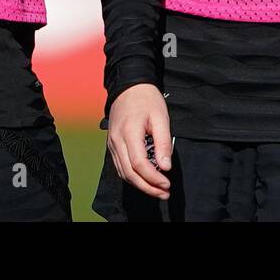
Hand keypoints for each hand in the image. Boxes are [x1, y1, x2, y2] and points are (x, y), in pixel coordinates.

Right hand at [107, 83, 171, 199]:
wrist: (128, 87)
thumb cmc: (146, 99)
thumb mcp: (161, 117)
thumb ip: (163, 142)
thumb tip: (166, 166)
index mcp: (129, 132)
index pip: (139, 164)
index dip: (153, 178)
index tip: (167, 183)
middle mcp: (117, 140)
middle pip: (129, 173)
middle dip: (147, 187)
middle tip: (164, 193)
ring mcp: (112, 144)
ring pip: (123, 173)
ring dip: (140, 185)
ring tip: (157, 190)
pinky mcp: (112, 145)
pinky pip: (120, 166)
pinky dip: (132, 177)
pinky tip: (145, 180)